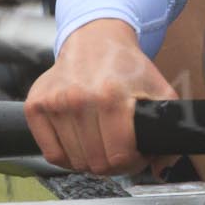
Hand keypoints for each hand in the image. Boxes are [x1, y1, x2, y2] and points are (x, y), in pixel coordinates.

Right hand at [25, 19, 178, 176]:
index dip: (132, 162)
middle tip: (118, 150)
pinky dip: (67, 155)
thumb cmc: (126, 66)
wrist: (95, 38)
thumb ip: (168, 127)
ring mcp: (54, 102)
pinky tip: (80, 141)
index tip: (135, 155)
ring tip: (101, 142)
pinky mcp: (36, 104)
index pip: (120, 155)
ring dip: (90, 159)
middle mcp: (79, 98)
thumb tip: (161, 167)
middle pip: (97, 162)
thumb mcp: (158, 89)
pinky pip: (52, 154)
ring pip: (75, 161)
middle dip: (113, 163)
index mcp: (111, 94)